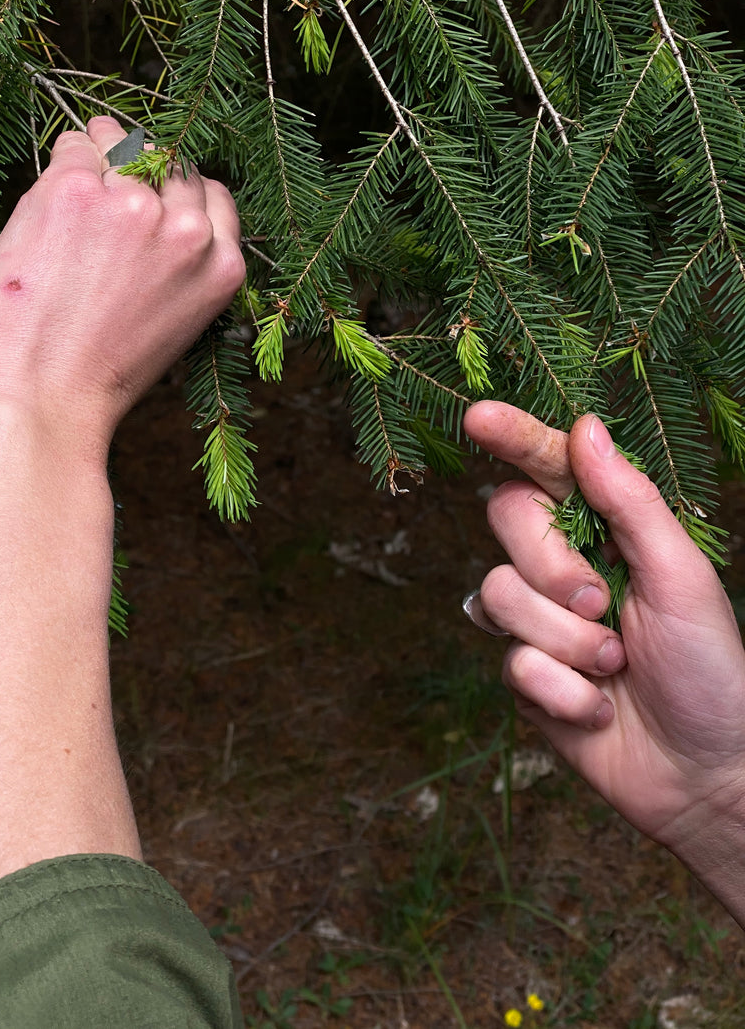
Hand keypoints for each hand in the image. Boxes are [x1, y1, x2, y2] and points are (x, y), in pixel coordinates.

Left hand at [0, 117, 243, 451]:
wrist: (40, 399)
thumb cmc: (97, 381)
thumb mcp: (172, 330)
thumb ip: (180, 271)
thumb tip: (159, 215)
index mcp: (221, 269)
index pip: (215, 196)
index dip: (181, 195)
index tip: (156, 200)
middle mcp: (187, 231)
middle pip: (174, 162)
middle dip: (145, 168)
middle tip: (111, 187)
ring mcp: (133, 205)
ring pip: (123, 142)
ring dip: (102, 154)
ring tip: (79, 192)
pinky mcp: (77, 189)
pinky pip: (72, 145)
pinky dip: (61, 164)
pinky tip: (50, 205)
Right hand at [463, 402, 744, 911]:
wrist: (704, 772)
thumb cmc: (710, 668)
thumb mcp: (681, 576)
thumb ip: (630, 502)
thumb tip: (585, 427)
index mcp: (609, 533)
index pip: (549, 470)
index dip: (514, 438)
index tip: (479, 417)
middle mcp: (565, 568)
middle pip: (507, 522)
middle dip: (553, 566)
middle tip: (605, 604)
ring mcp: (540, 621)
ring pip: (500, 594)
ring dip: (567, 640)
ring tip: (614, 668)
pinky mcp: (525, 675)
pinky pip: (511, 662)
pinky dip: (562, 689)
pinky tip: (598, 708)